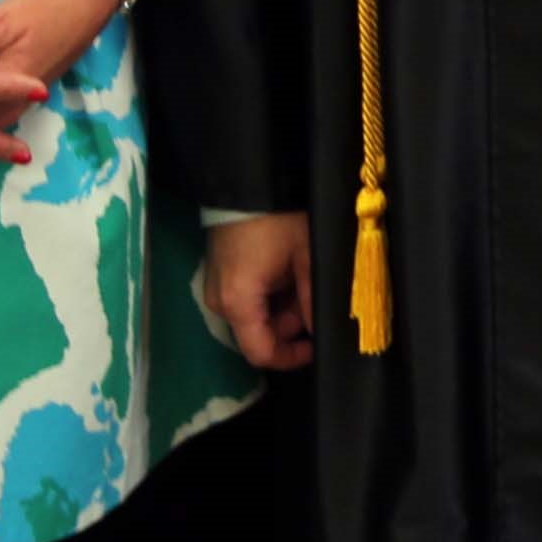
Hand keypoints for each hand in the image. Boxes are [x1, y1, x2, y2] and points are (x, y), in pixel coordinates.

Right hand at [206, 212, 316, 370]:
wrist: (248, 184)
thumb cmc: (278, 220)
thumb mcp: (306, 258)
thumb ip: (314, 299)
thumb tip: (324, 331)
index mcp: (238, 302)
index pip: (261, 353)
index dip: (291, 357)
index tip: (316, 347)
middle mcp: (220, 302)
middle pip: (260, 333)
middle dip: (292, 323)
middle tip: (314, 295)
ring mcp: (217, 289)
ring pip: (257, 316)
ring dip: (284, 307)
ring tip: (304, 276)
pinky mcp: (220, 277)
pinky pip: (249, 299)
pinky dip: (272, 294)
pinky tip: (289, 270)